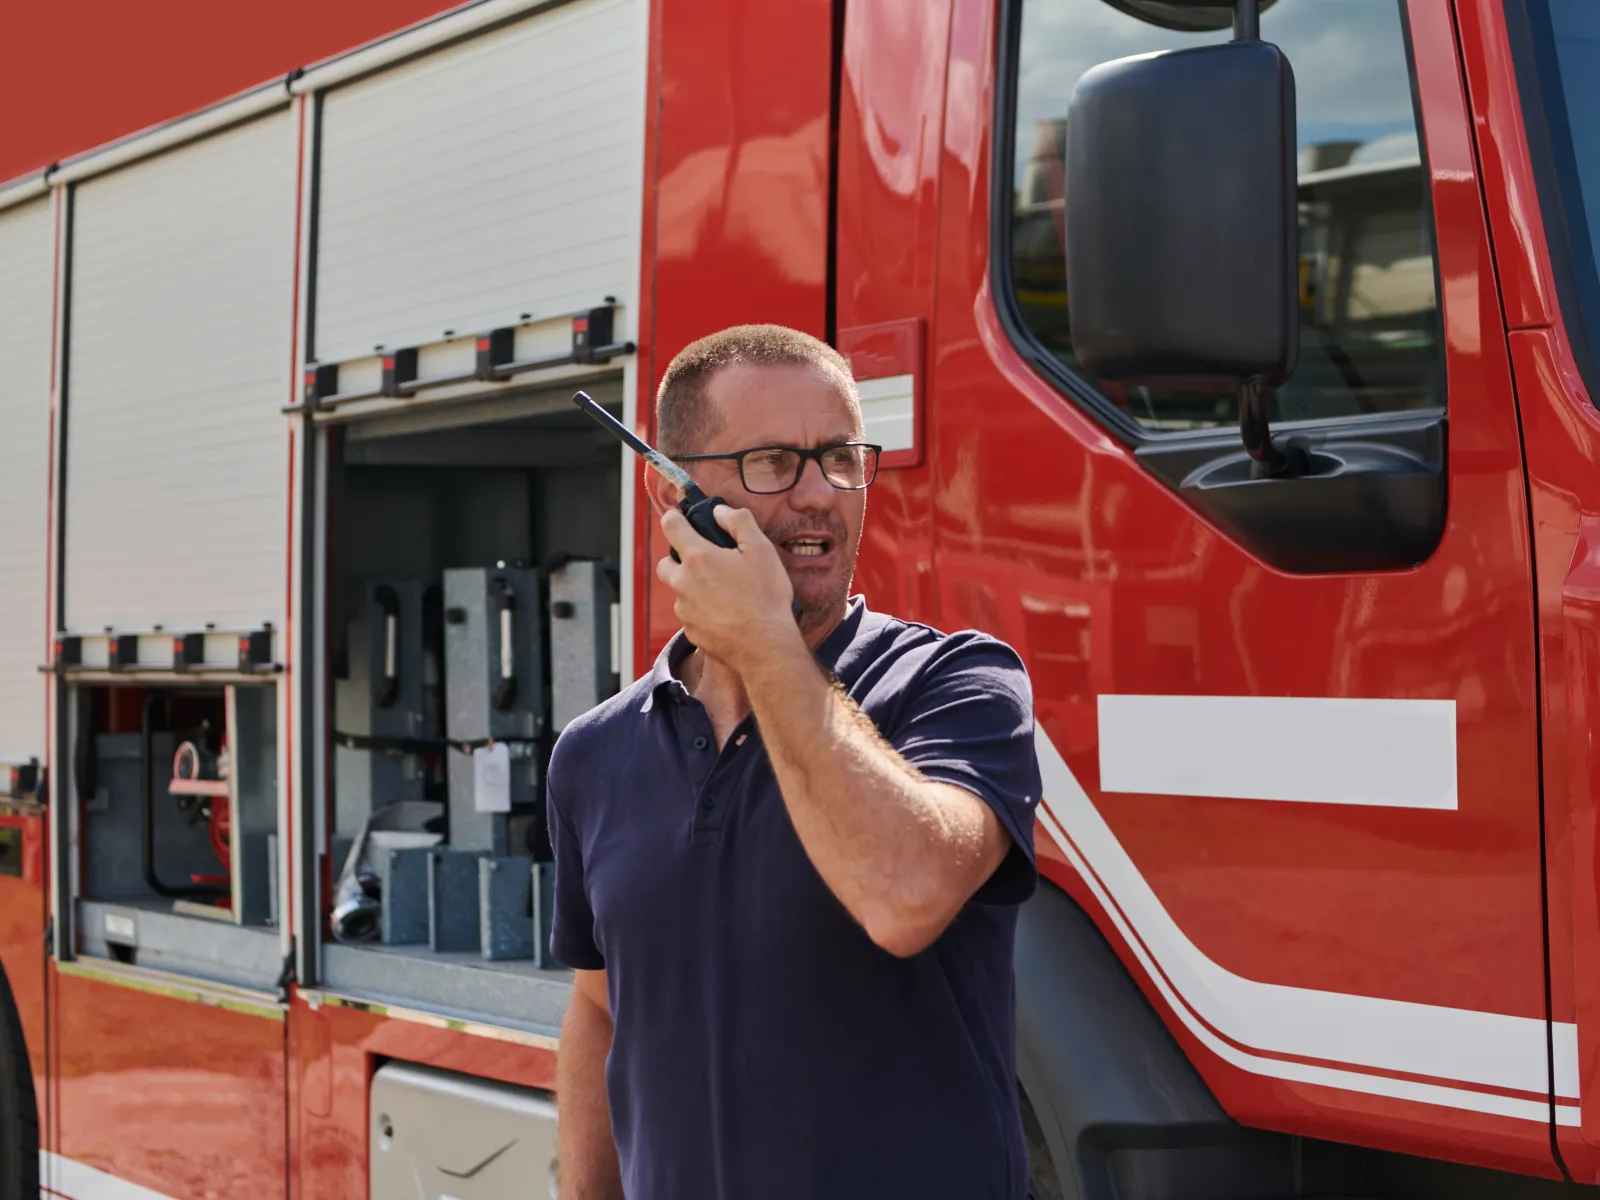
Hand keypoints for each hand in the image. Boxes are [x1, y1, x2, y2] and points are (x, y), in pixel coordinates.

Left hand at [657, 505, 802, 674]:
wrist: (765, 646)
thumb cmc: (765, 597)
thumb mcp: (761, 549)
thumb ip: (739, 522)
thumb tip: (720, 511)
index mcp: (698, 558)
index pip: (670, 526)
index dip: (674, 518)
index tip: (679, 518)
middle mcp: (683, 583)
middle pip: (665, 563)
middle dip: (678, 559)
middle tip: (705, 562)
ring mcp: (684, 610)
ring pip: (678, 591)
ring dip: (692, 587)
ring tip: (722, 592)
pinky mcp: (690, 631)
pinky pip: (690, 614)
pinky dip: (701, 611)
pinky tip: (724, 613)